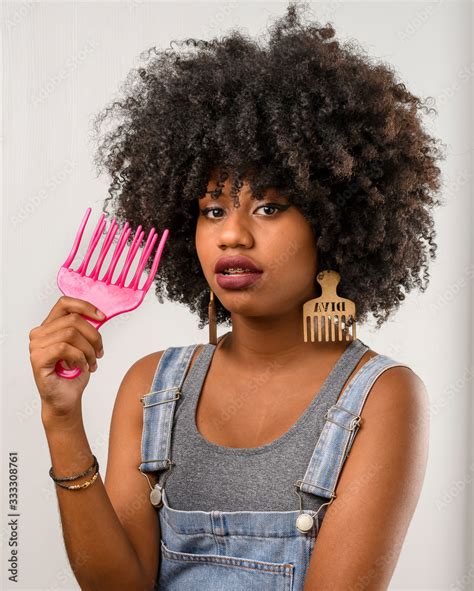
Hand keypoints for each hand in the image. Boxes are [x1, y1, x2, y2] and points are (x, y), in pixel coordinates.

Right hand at [29, 296, 104, 422]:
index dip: (85, 306)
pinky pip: (64, 348)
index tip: (102, 317)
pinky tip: (81, 367)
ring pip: (71, 333)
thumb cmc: (74, 373)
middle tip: (99, 352)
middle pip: (73, 319)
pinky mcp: (37, 359)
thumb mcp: (84, 345)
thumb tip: (99, 315)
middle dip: (94, 336)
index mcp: (50, 326)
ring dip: (88, 350)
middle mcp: (40, 333)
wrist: (67, 399)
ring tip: (91, 362)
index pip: (65, 303)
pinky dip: (79, 358)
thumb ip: (86, 329)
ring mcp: (36, 346)